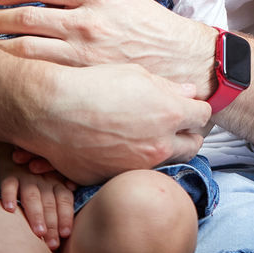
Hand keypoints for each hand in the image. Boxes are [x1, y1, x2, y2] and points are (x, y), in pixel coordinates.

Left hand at [0, 0, 215, 88]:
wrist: (180, 60)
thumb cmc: (152, 27)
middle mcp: (86, 22)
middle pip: (24, 18)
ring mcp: (82, 54)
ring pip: (25, 49)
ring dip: (1, 46)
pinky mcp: (83, 79)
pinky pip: (40, 74)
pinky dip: (20, 70)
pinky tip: (13, 70)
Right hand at [0, 153, 74, 250]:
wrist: (14, 152)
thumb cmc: (39, 174)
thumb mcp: (54, 181)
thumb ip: (63, 196)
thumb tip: (74, 211)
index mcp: (57, 182)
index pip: (64, 201)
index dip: (66, 217)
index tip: (65, 234)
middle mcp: (44, 180)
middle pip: (49, 203)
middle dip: (52, 224)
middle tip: (53, 244)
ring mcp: (26, 177)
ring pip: (32, 197)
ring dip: (36, 214)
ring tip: (39, 232)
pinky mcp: (8, 175)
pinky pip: (9, 185)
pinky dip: (9, 196)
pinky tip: (10, 209)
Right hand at [18, 61, 209, 183]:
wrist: (50, 109)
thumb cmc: (93, 84)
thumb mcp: (136, 74)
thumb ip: (168, 87)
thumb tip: (188, 93)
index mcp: (170, 114)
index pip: (203, 115)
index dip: (194, 109)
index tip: (185, 106)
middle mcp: (159, 145)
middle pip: (193, 145)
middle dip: (187, 134)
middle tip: (174, 125)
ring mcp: (138, 166)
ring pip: (167, 163)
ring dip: (163, 150)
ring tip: (146, 136)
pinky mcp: (115, 178)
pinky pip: (134, 172)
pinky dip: (132, 162)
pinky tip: (118, 146)